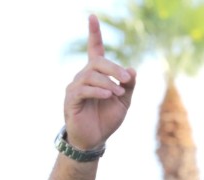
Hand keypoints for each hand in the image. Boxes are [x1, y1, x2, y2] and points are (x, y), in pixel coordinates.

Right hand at [64, 15, 137, 150]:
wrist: (94, 140)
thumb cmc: (107, 119)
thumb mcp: (124, 102)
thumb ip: (128, 86)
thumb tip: (132, 70)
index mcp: (97, 75)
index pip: (94, 49)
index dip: (94, 33)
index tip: (92, 17)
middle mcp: (84, 77)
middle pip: (97, 62)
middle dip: (113, 68)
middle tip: (126, 79)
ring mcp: (75, 87)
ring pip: (91, 75)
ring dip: (108, 82)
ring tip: (118, 93)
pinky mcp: (71, 99)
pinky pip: (83, 89)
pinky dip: (98, 91)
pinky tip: (108, 94)